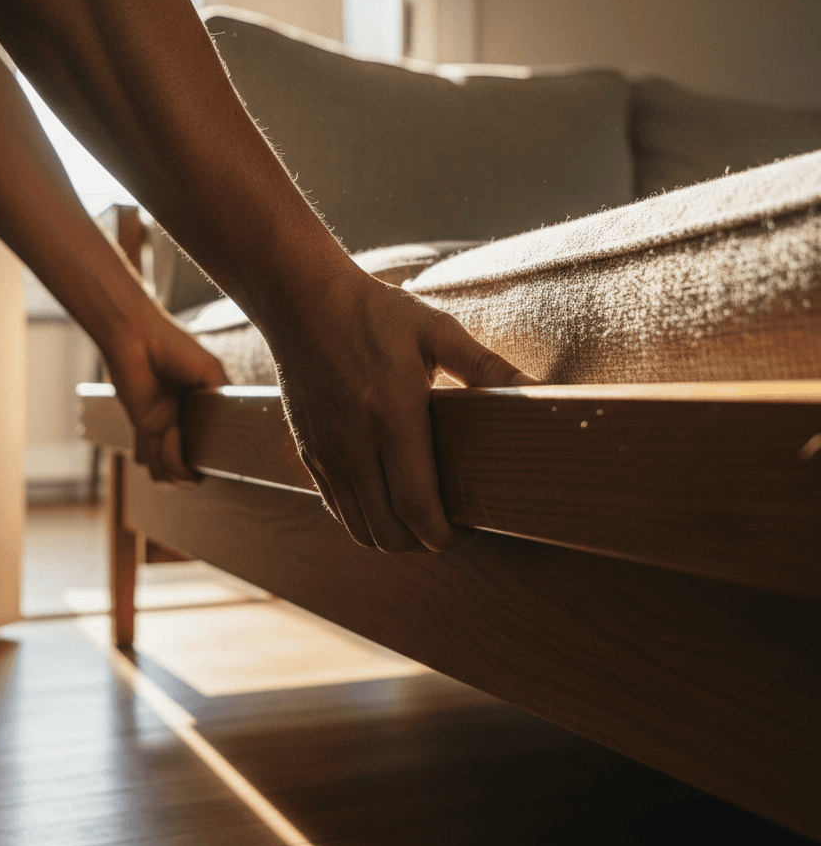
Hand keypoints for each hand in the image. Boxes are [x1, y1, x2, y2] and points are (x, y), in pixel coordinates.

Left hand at [103, 298, 228, 482]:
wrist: (136, 336)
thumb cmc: (173, 346)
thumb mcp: (210, 368)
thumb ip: (223, 394)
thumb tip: (238, 420)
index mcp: (199, 407)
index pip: (211, 446)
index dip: (216, 458)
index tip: (223, 452)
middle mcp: (182, 421)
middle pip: (190, 468)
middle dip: (196, 472)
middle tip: (201, 455)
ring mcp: (162, 427)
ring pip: (170, 473)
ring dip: (179, 468)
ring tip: (179, 434)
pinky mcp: (143, 429)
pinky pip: (153, 462)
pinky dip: (166, 459)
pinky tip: (171, 432)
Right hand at [266, 268, 538, 552]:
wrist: (302, 302)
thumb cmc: (374, 313)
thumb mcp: (436, 330)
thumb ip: (487, 366)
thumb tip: (543, 389)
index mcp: (392, 416)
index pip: (417, 506)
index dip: (447, 534)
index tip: (471, 526)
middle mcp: (355, 445)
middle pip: (390, 532)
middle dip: (427, 543)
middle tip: (452, 524)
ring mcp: (327, 453)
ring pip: (361, 530)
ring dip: (395, 536)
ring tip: (421, 516)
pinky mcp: (310, 453)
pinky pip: (338, 510)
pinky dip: (365, 519)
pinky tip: (387, 499)